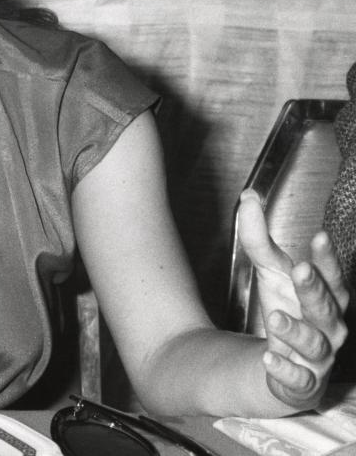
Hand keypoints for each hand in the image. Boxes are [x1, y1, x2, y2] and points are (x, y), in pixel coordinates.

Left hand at [238, 190, 349, 408]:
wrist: (277, 366)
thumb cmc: (286, 312)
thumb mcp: (270, 273)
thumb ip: (259, 237)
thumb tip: (249, 196)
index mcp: (325, 300)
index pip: (332, 278)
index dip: (327, 259)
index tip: (319, 236)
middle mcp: (327, 329)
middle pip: (326, 309)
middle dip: (315, 289)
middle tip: (300, 270)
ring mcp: (317, 358)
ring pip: (314, 345)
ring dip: (296, 331)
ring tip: (276, 316)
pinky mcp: (300, 384)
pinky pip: (297, 379)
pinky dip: (285, 370)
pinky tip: (269, 359)